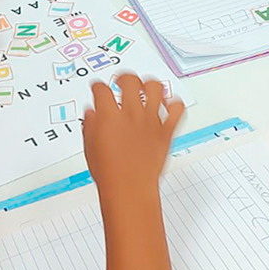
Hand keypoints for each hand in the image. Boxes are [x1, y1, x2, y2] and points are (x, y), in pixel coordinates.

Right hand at [85, 75, 183, 202]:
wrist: (130, 191)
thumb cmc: (110, 175)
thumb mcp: (91, 149)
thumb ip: (91, 126)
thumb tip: (92, 114)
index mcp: (109, 118)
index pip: (101, 90)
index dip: (97, 87)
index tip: (98, 89)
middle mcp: (131, 115)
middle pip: (130, 81)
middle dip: (124, 77)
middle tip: (122, 81)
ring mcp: (151, 122)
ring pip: (156, 88)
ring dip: (149, 84)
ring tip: (145, 87)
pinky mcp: (166, 132)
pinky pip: (177, 110)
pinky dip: (174, 105)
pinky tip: (167, 105)